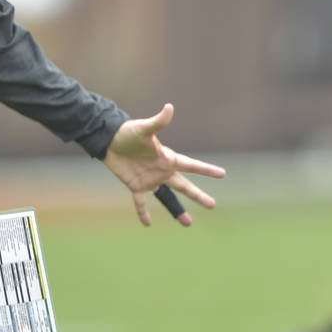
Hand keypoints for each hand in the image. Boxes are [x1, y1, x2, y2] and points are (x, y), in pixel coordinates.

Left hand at [102, 103, 225, 225]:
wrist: (108, 140)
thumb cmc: (128, 132)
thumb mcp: (144, 128)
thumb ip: (158, 122)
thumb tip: (169, 107)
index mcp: (167, 158)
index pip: (191, 165)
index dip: (206, 170)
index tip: (222, 174)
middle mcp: (162, 171)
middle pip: (184, 186)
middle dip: (198, 195)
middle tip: (213, 205)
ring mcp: (150, 180)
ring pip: (167, 198)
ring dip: (177, 210)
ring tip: (188, 223)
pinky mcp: (135, 185)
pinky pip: (141, 202)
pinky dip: (143, 212)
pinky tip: (146, 224)